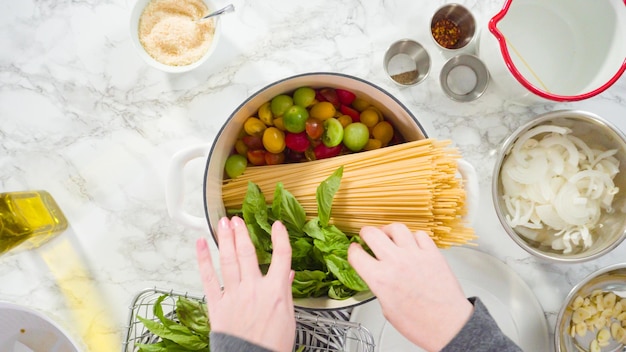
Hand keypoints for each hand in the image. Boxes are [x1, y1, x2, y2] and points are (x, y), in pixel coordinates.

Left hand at [196, 216, 295, 351]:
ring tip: (223, 223)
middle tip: (238, 219)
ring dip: (225, 238)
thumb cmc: (270, 345)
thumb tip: (287, 277)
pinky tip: (200, 245)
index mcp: (275, 291)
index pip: (281, 256)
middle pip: (247, 252)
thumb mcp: (288, 318)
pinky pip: (208, 277)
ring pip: (228, 259)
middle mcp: (253, 288)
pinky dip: (203, 259)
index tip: (277, 226)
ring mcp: (234, 294)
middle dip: (242, 232)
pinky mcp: (217, 304)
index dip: (280, 238)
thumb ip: (285, 293)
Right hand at [348, 223, 472, 351]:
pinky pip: (420, 234)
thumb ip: (379, 287)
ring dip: (389, 230)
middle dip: (366, 233)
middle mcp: (396, 262)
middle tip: (367, 236)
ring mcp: (415, 255)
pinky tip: (411, 243)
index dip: (352, 250)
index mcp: (380, 279)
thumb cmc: (420, 323)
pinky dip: (413, 237)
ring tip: (389, 235)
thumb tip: (376, 276)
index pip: (356, 254)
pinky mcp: (432, 254)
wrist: (447, 325)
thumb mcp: (387, 309)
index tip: (355, 249)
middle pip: (372, 233)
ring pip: (397, 228)